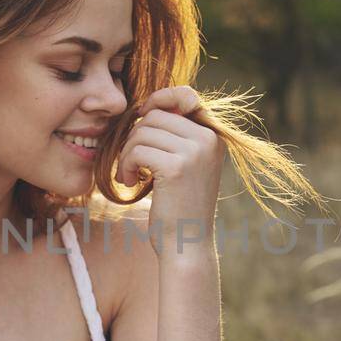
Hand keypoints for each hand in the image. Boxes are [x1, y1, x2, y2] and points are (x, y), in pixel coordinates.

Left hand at [116, 86, 225, 258]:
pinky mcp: (176, 167)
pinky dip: (126, 165)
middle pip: (156, 116)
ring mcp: (194, 152)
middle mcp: (208, 139)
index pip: (186, 96)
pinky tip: (129, 182)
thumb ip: (176, 136)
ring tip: (130, 174)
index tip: (141, 114)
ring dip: (128, 153)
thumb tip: (148, 105)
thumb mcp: (186, 165)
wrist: (186, 244)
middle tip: (132, 163)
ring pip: (143, 131)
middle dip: (136, 136)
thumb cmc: (179, 206)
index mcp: (215, 136)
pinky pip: (137, 150)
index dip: (160, 98)